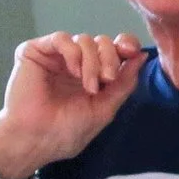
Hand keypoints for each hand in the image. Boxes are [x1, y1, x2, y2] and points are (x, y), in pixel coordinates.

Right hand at [0, 31, 144, 178]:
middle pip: (102, 42)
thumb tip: (143, 56)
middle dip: (110, 58)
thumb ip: (124, 83)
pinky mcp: (36, 51)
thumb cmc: (67, 130)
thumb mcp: (105, 108)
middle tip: (108, 79)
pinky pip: (61, 38)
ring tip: (90, 87)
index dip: (126, 45)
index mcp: (93, 75)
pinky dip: (73, 53)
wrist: (36, 139)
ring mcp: (56, 57)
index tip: (133, 53)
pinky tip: (74, 72)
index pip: (114, 49)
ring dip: (92, 61)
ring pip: (84, 40)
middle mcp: (76, 63)